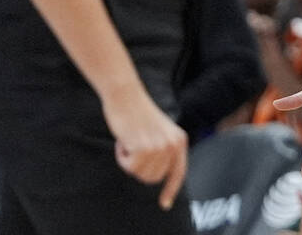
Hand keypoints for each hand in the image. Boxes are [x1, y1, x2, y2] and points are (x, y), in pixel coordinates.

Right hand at [102, 85, 188, 209]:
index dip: (171, 190)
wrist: (127, 95)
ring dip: (130, 161)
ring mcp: (159, 147)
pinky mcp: (144, 148)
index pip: (178, 172)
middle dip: (139, 168)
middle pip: (153, 178)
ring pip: (140, 174)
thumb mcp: (159, 132)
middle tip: (134, 145)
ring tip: (130, 140)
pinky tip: (123, 140)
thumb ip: (163, 150)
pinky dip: (122, 157)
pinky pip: (128, 167)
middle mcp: (173, 145)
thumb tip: (158, 175)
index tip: (164, 205)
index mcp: (179, 140)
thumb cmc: (138, 113)